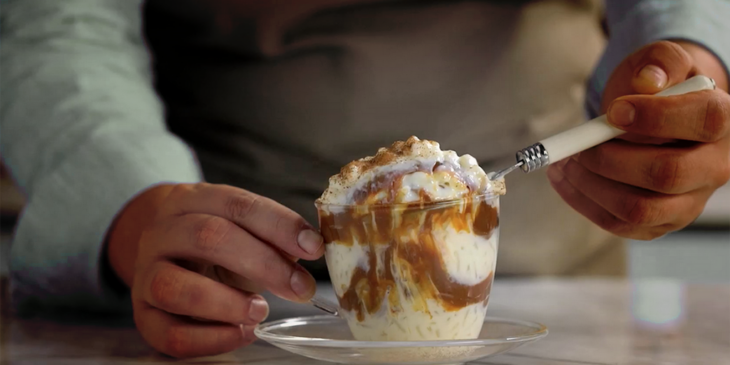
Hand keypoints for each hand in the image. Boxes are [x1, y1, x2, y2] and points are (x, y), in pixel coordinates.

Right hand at [106, 183, 324, 357]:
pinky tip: (242, 333)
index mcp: (191, 200)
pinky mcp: (143, 315)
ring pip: (176, 287)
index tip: (314, 247)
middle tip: (300, 288)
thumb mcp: (241, 229)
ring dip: (226, 302)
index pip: (238, 205)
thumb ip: (272, 237)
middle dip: (264, 264)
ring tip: (261, 311)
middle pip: (209, 238)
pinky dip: (211, 339)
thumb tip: (311, 248)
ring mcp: (146, 274)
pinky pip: (170, 333)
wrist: (162, 256)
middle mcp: (162, 232)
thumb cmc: (215, 244)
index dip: (279, 225)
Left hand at [548, 41, 729, 239]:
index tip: (613, 111)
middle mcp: (715, 166)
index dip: (654, 117)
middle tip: (580, 147)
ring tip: (565, 162)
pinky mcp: (662, 222)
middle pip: (667, 174)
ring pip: (639, 208)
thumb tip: (647, 81)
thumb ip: (660, 62)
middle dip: (611, 160)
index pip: (704, 121)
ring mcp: (690, 201)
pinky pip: (620, 224)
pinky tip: (565, 178)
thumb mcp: (661, 62)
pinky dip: (583, 202)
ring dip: (590, 185)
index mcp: (722, 120)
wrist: (655, 117)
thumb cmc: (658, 89)